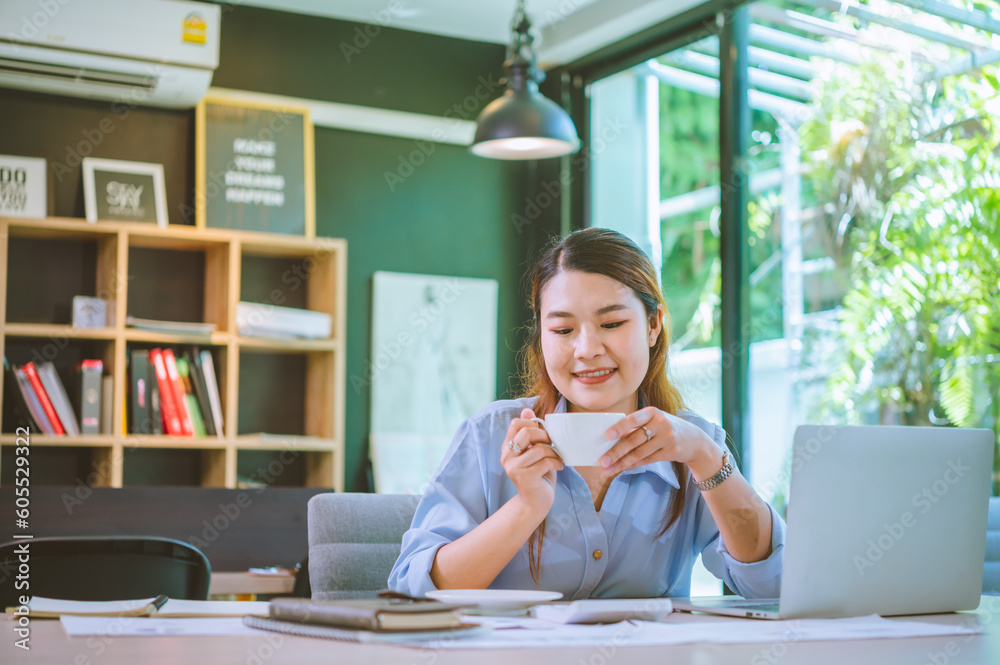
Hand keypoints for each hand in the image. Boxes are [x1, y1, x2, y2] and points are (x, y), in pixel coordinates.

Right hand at [500, 408, 564, 513]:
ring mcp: (513, 468)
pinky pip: (545, 462)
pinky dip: (556, 463)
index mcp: (507, 447)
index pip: (516, 423)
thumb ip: (531, 433)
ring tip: (557, 459)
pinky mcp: (524, 478)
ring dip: (554, 453)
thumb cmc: (538, 475)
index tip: (543, 434)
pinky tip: (558, 467)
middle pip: (527, 433)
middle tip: (554, 445)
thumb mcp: (535, 451)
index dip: (533, 424)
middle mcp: (506, 456)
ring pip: (539, 449)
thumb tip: (527, 410)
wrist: (535, 503)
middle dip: (545, 436)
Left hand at [598, 407, 719, 478]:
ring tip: (608, 469)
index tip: (607, 435)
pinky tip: (621, 468)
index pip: (634, 419)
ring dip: (621, 462)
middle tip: (602, 461)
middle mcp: (661, 423)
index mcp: (652, 412)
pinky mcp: (671, 451)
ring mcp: (667, 438)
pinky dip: (632, 465)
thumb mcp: (654, 421)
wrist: (695, 440)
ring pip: (639, 453)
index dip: (620, 427)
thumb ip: (636, 427)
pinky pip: (647, 460)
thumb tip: (611, 439)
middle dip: (616, 452)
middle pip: (634, 440)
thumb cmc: (666, 428)